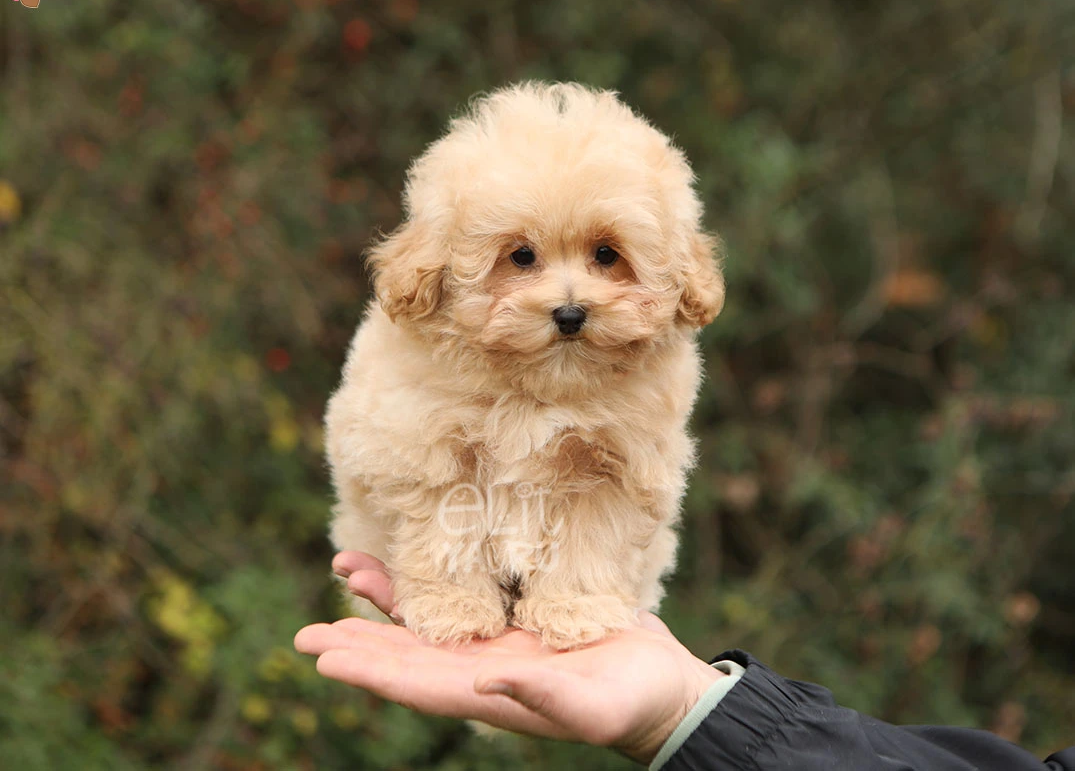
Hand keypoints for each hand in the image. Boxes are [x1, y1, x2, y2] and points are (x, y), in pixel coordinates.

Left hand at [295, 551, 724, 763]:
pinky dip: (428, 582)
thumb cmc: (633, 701)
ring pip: (425, 625)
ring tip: (343, 581)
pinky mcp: (513, 620)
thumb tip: (482, 681)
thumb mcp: (592, 705)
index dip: (371, 672)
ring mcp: (495, 645)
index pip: (418, 685)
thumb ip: (540, 694)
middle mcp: (483, 670)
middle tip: (304, 637)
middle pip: (407, 658)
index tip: (326, 659)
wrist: (661, 685)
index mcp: (493, 695)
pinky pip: (458, 598)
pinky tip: (405, 566)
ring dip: (382, 609)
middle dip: (356, 646)